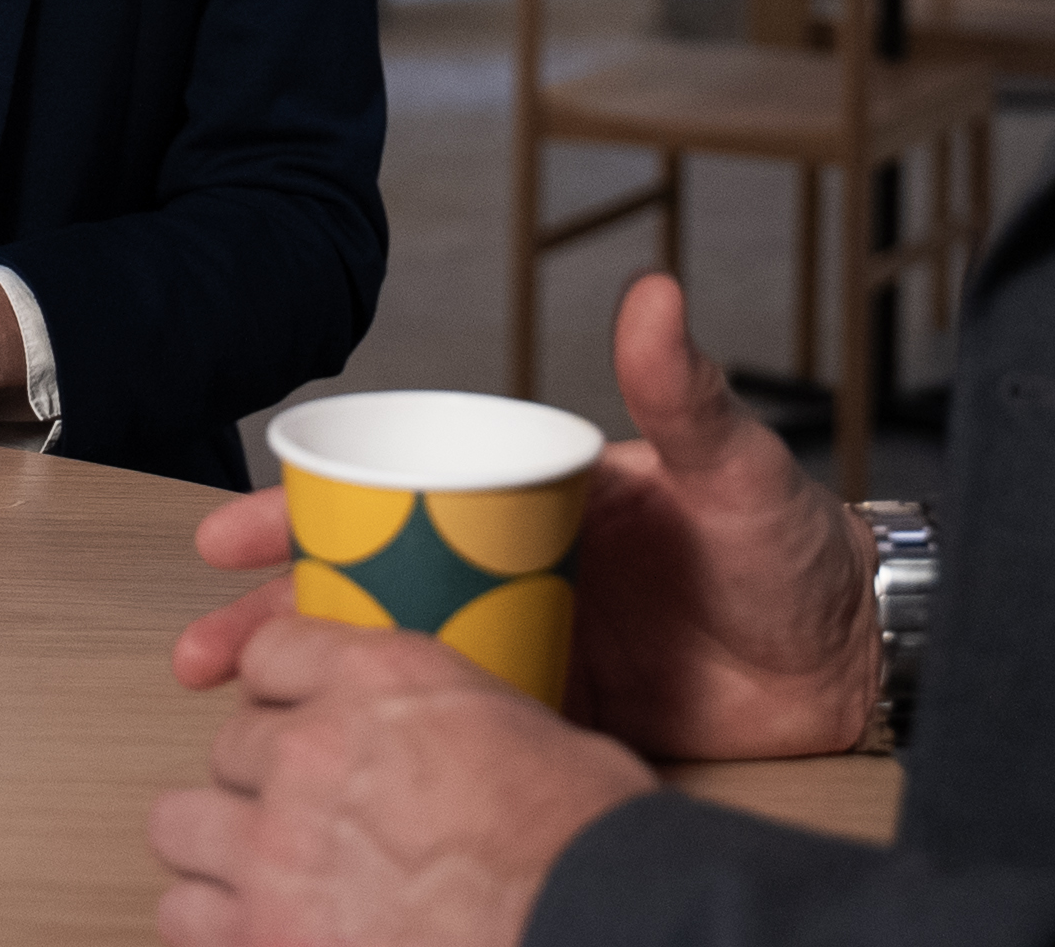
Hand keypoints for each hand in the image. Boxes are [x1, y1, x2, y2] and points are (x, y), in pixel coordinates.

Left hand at [148, 613, 651, 946]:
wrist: (591, 920)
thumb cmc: (586, 844)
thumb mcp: (525, 732)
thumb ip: (448, 722)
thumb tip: (437, 747)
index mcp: (381, 676)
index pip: (274, 650)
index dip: (285, 693)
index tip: (293, 718)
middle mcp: (314, 747)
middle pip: (229, 745)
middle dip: (261, 782)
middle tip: (302, 818)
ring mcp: (278, 844)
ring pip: (180, 823)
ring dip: (217, 848)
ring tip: (258, 876)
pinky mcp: (262, 932)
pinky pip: (183, 917)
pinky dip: (211, 925)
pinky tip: (251, 931)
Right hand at [172, 274, 874, 762]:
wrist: (852, 661)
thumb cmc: (793, 547)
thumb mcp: (731, 466)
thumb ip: (685, 392)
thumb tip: (653, 293)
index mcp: (530, 495)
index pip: (394, 492)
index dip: (303, 511)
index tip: (230, 536)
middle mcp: (511, 566)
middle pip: (368, 585)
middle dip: (276, 615)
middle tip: (203, 651)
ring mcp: (527, 642)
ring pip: (394, 662)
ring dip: (316, 684)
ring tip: (237, 716)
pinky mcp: (554, 716)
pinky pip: (455, 727)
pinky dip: (392, 742)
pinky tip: (338, 762)